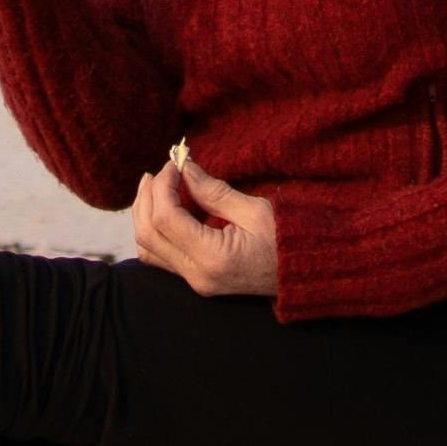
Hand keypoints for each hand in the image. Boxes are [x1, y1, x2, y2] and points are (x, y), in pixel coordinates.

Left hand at [128, 149, 278, 301]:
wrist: (303, 276)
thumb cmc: (287, 241)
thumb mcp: (255, 210)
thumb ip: (213, 191)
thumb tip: (185, 168)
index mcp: (213, 257)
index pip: (165, 218)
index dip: (163, 185)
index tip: (176, 163)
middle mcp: (197, 275)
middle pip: (147, 234)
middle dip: (148, 196)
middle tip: (162, 171)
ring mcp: (195, 282)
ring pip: (147, 248)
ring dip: (144, 214)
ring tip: (156, 186)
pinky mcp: (196, 280)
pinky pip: (159, 256)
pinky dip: (154, 229)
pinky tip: (165, 208)